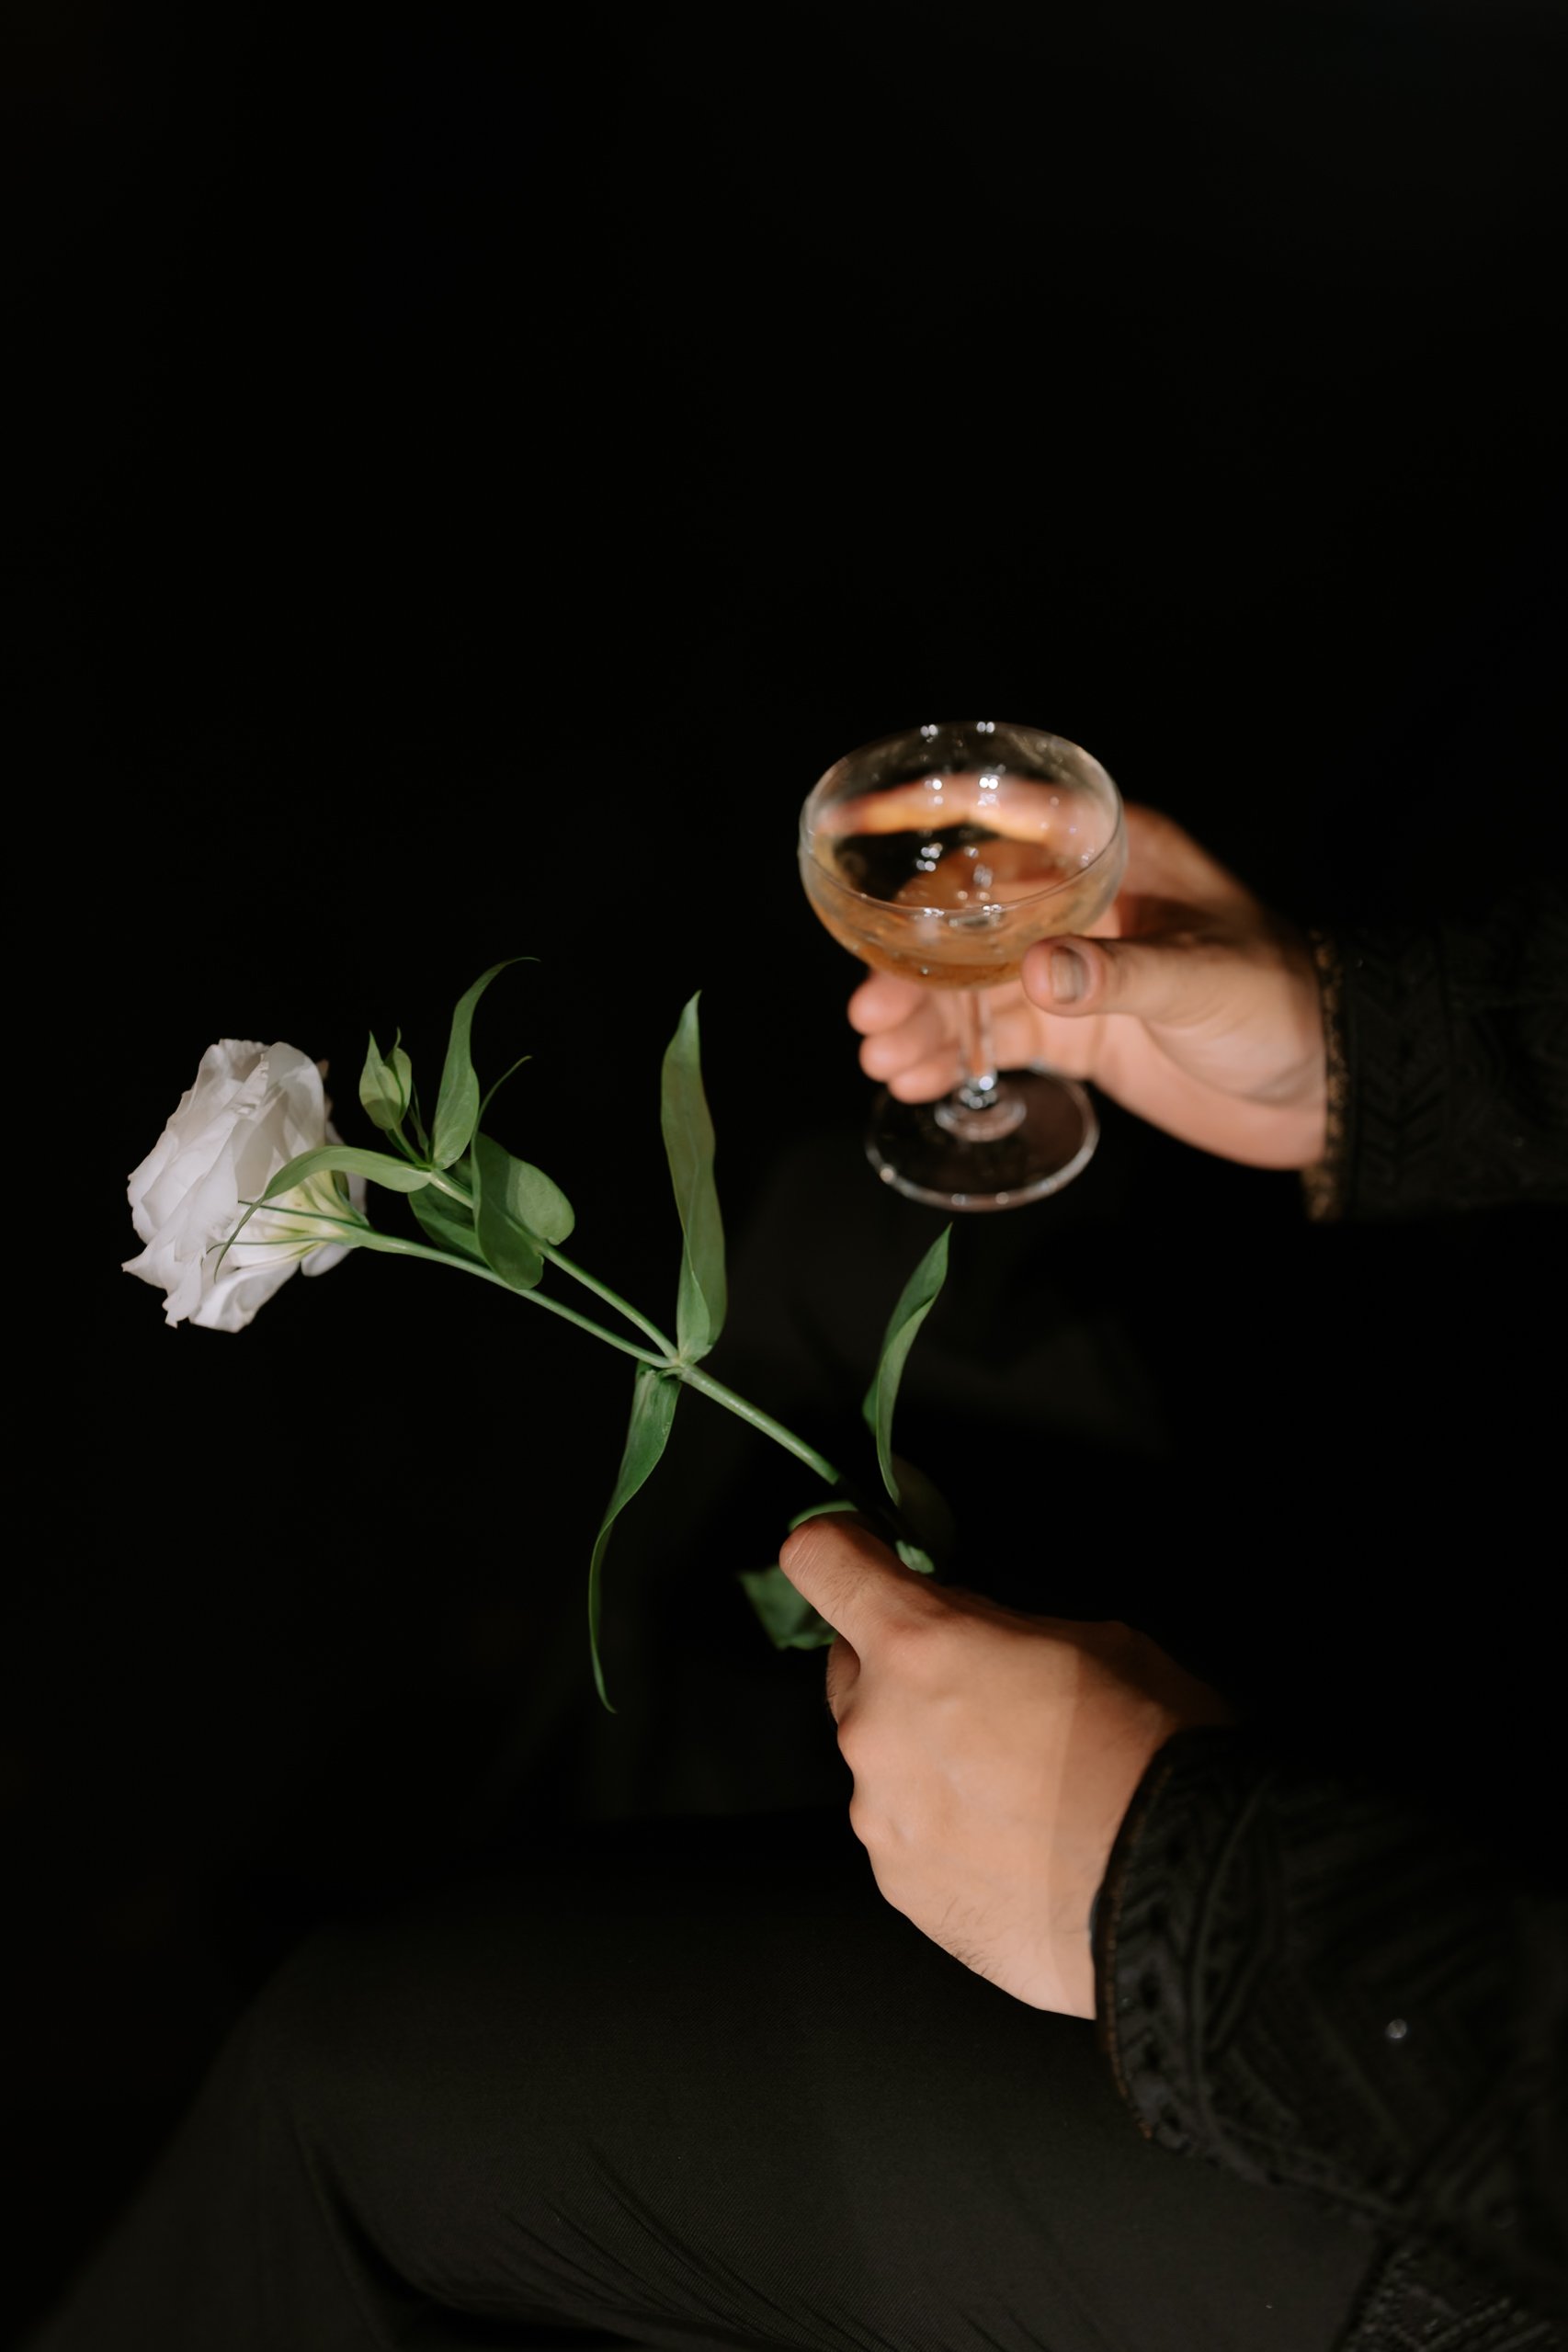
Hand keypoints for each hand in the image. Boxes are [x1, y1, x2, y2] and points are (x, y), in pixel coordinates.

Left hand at [777, 1515, 1232, 2017]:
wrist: (1181, 1895)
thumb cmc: (1154, 1749)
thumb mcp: (1096, 1638)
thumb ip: (998, 1627)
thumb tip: (968, 1632)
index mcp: (917, 1646)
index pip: (821, 1562)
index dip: (841, 1550)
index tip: (865, 1557)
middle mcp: (875, 1730)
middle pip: (849, 1667)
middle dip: (899, 1667)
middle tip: (980, 1690)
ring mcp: (879, 1819)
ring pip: (879, 1759)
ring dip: (924, 1756)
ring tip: (1016, 1788)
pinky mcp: (901, 1891)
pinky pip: (904, 1835)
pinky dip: (943, 1829)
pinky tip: (1016, 1846)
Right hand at [851, 804, 1327, 1169]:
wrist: (1324, 1089)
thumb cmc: (1282, 1006)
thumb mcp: (1203, 983)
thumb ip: (1119, 976)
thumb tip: (1036, 974)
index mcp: (1116, 855)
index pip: (1010, 816)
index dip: (931, 811)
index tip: (861, 817)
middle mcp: (1081, 903)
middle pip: (968, 915)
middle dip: (910, 962)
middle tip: (871, 1008)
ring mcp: (1072, 968)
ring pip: (970, 983)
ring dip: (921, 1017)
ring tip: (882, 1055)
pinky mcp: (1074, 1030)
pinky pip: (993, 1036)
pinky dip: (950, 1057)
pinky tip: (913, 1079)